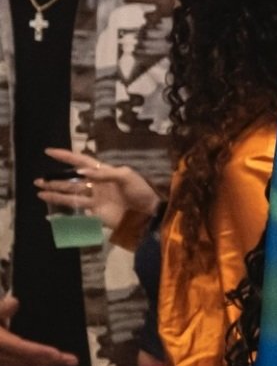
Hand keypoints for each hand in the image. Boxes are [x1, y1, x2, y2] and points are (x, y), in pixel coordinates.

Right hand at [0, 296, 76, 365]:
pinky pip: (20, 365)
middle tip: (72, 360)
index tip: (56, 354)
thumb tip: (15, 301)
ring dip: (46, 364)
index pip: (20, 348)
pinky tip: (48, 361)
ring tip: (66, 361)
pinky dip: (35, 363)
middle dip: (50, 362)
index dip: (38, 351)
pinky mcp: (1, 363)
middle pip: (27, 361)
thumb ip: (1, 309)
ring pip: (24, 365)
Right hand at [37, 147, 161, 249]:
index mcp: (105, 172)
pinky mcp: (95, 212)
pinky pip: (75, 207)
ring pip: (71, 192)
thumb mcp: (126, 177)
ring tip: (39, 188)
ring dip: (55, 190)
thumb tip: (80, 171)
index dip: (66, 156)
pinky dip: (62, 205)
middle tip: (39, 178)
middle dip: (56, 178)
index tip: (49, 152)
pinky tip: (49, 203)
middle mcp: (97, 184)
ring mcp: (95, 198)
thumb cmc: (140, 192)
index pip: (82, 161)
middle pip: (72, 179)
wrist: (148, 214)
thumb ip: (104, 173)